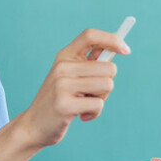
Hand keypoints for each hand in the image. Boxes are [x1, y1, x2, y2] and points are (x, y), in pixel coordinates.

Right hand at [16, 27, 129, 147]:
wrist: (34, 125)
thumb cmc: (58, 100)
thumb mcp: (69, 76)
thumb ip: (90, 63)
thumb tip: (117, 47)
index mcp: (64, 56)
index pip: (90, 35)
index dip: (111, 39)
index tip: (126, 50)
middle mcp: (62, 67)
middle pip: (109, 67)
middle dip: (107, 83)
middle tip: (91, 94)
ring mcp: (62, 85)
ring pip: (107, 85)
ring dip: (102, 98)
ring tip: (85, 103)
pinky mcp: (64, 105)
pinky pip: (98, 104)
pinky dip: (95, 112)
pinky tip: (82, 115)